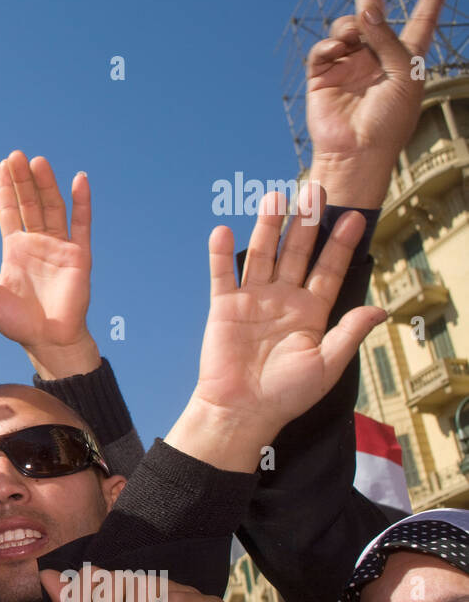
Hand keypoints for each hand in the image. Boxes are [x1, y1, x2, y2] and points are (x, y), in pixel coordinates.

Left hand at [0, 153, 98, 378]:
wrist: (48, 341)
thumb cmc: (16, 323)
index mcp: (15, 249)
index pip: (10, 211)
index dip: (6, 189)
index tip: (3, 165)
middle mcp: (37, 243)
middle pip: (30, 203)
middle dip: (23, 180)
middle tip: (17, 155)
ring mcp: (59, 247)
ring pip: (52, 208)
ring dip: (46, 185)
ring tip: (38, 162)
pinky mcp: (79, 255)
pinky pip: (81, 224)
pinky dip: (81, 202)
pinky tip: (79, 180)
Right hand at [168, 186, 386, 470]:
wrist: (242, 410)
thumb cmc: (286, 394)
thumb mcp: (327, 365)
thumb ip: (348, 333)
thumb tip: (379, 309)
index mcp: (311, 312)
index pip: (329, 270)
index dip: (341, 245)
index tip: (353, 218)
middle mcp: (283, 299)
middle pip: (296, 253)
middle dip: (306, 223)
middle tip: (314, 191)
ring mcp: (253, 300)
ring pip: (262, 255)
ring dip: (268, 227)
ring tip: (275, 198)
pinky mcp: (224, 306)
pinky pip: (222, 275)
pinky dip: (221, 254)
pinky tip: (223, 231)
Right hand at [307, 0, 447, 207]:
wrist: (356, 149)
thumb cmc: (390, 119)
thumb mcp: (405, 74)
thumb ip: (388, 39)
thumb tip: (365, 12)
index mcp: (405, 59)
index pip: (420, 24)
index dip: (429, 3)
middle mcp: (375, 58)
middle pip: (374, 16)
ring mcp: (347, 66)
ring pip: (347, 27)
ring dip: (351, 25)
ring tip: (352, 37)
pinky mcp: (322, 76)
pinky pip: (323, 49)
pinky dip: (329, 44)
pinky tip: (337, 48)